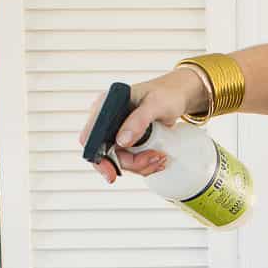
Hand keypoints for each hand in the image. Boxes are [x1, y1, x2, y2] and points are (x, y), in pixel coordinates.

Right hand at [77, 66, 209, 182]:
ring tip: (160, 156)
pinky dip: (143, 165)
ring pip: (119, 162)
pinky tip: (157, 158)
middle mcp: (107, 121)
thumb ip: (138, 120)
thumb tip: (121, 141)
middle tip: (153, 158)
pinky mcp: (127, 142)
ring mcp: (117, 133)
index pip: (90, 137)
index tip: (111, 173)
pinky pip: (129, 161)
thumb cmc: (166, 94)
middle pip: (106, 155)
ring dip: (140, 165)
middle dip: (130, 163)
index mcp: (106, 106)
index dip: (97, 158)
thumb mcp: (155, 104)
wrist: (177, 97)